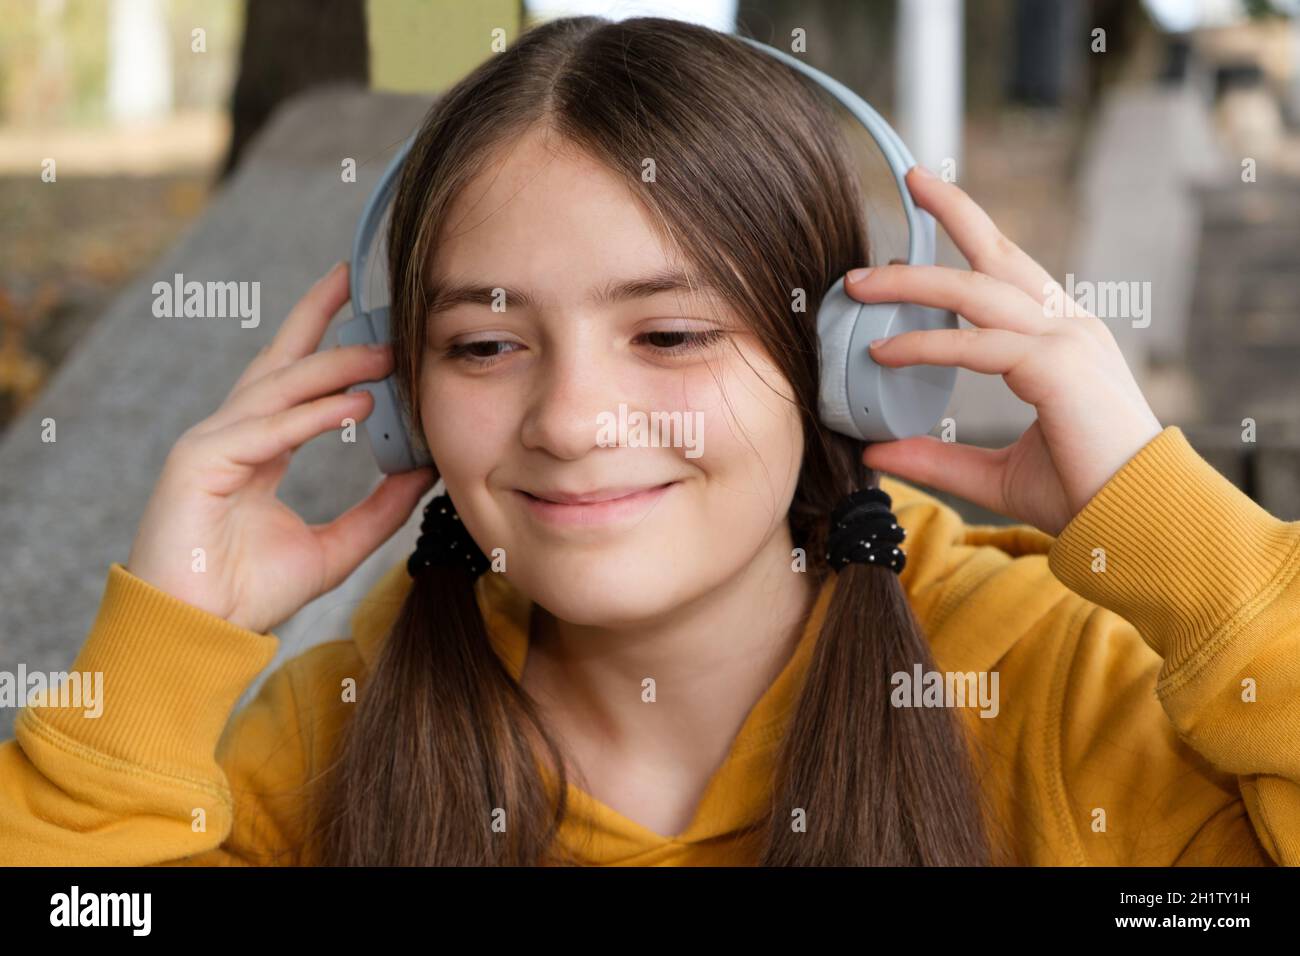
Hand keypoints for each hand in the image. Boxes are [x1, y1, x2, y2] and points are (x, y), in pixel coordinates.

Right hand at [126, 261, 434, 632]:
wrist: (197, 635)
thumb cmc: (250, 594)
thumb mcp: (335, 548)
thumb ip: (378, 511)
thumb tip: (424, 473)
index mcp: (256, 450)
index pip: (292, 379)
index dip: (322, 336)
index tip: (358, 301)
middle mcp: (230, 437)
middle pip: (278, 362)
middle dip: (320, 319)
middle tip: (365, 286)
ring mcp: (209, 445)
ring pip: (279, 390)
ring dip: (334, 367)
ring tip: (386, 354)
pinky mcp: (198, 464)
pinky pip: (267, 430)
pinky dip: (313, 416)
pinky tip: (357, 404)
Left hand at [849, 166, 1162, 537]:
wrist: (1138, 524)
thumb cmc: (1081, 494)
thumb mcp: (993, 473)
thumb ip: (936, 457)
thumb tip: (874, 451)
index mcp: (1060, 338)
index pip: (1008, 271)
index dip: (969, 234)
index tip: (926, 207)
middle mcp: (1067, 327)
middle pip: (998, 253)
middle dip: (951, 211)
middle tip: (906, 181)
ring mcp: (1066, 341)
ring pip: (978, 289)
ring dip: (914, 281)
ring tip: (859, 283)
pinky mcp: (1058, 368)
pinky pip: (979, 345)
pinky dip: (927, 345)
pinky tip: (884, 354)